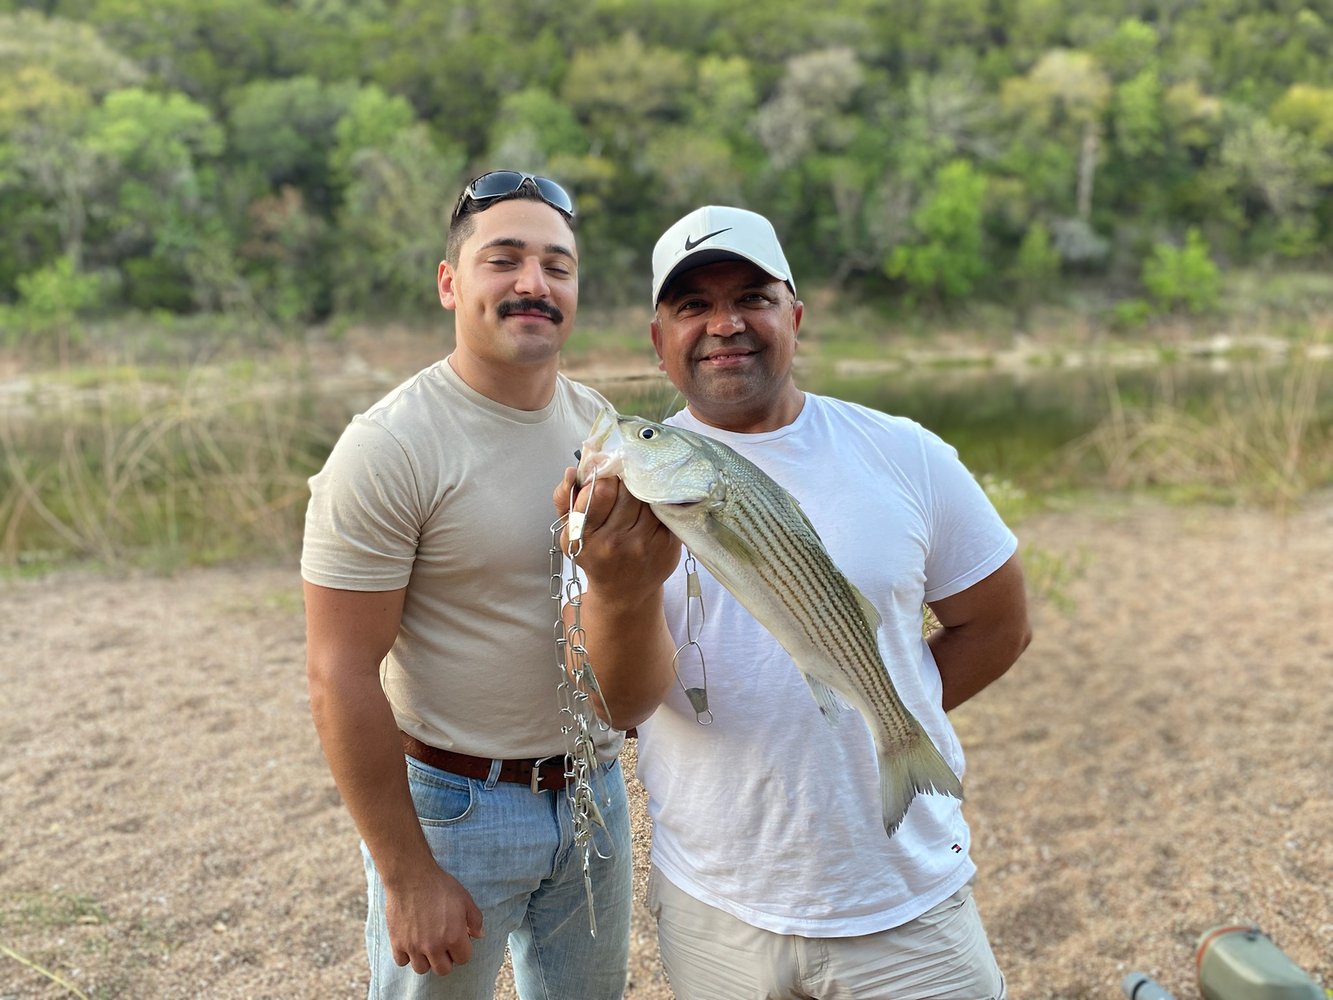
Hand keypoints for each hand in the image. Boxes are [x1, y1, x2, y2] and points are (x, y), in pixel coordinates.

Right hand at [385, 866, 484, 975]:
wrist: (411, 877)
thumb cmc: (440, 886)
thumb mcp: (465, 899)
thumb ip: (475, 920)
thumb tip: (479, 935)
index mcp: (454, 937)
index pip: (463, 960)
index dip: (462, 950)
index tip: (458, 940)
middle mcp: (434, 946)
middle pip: (443, 970)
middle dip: (446, 959)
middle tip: (442, 944)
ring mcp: (414, 947)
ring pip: (422, 969)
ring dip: (426, 960)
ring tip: (426, 945)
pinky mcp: (397, 943)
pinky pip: (402, 961)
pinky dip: (406, 955)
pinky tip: (411, 942)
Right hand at [554, 468, 678, 593]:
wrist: (623, 592)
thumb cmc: (594, 555)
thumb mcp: (570, 530)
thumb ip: (565, 498)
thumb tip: (573, 471)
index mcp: (586, 536)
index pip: (601, 489)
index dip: (604, 477)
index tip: (604, 477)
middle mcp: (616, 542)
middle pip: (627, 490)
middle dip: (624, 481)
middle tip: (622, 485)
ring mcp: (644, 544)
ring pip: (647, 496)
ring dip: (642, 490)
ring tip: (635, 497)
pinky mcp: (667, 543)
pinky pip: (664, 508)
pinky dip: (658, 503)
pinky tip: (650, 509)